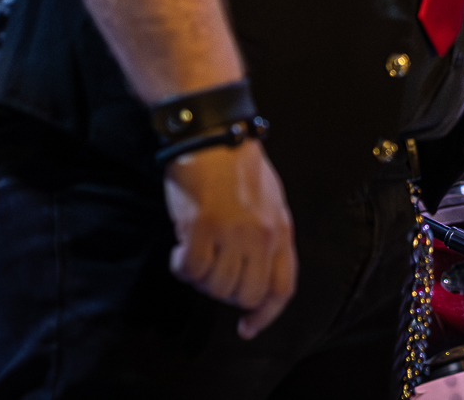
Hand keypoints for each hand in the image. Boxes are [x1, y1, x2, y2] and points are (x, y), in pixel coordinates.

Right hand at [164, 140, 297, 339]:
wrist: (214, 134)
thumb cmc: (237, 166)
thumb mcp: (269, 201)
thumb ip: (266, 238)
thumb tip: (255, 275)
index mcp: (281, 229)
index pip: (282, 288)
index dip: (265, 315)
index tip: (247, 328)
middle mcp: (262, 236)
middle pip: (246, 294)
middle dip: (225, 292)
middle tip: (211, 268)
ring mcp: (233, 234)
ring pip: (216, 287)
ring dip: (201, 277)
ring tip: (197, 250)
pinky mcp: (202, 228)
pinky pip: (191, 271)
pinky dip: (182, 266)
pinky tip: (181, 247)